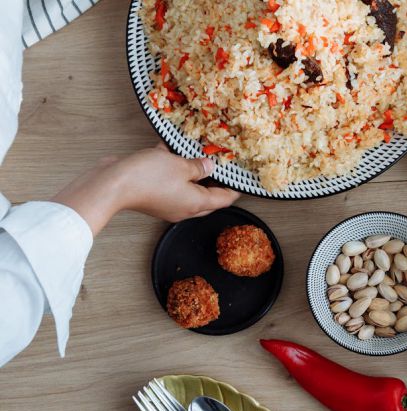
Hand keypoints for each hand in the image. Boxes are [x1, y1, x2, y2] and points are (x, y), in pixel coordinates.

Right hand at [52, 144, 239, 234]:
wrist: (111, 185)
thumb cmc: (147, 178)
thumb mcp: (180, 166)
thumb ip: (198, 166)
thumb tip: (209, 166)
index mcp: (196, 204)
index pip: (224, 199)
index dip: (235, 189)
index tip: (241, 180)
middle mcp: (183, 208)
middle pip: (207, 198)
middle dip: (215, 183)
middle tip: (222, 168)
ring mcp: (167, 204)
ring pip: (187, 189)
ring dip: (192, 174)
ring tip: (197, 157)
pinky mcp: (152, 196)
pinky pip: (169, 183)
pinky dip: (172, 170)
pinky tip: (169, 152)